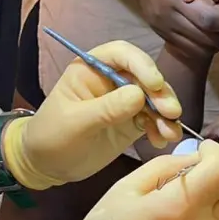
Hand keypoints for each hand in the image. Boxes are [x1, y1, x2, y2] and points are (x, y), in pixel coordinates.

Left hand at [9, 41, 183, 189]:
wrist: (47, 165)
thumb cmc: (51, 136)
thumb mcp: (75, 123)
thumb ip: (106, 109)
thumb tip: (138, 95)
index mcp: (92, 68)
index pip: (121, 54)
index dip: (141, 64)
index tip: (155, 84)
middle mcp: (112, 80)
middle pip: (144, 76)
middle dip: (161, 92)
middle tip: (171, 112)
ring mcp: (124, 101)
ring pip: (154, 98)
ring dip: (166, 113)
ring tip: (170, 133)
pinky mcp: (132, 122)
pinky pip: (154, 120)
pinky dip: (162, 128)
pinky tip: (162, 141)